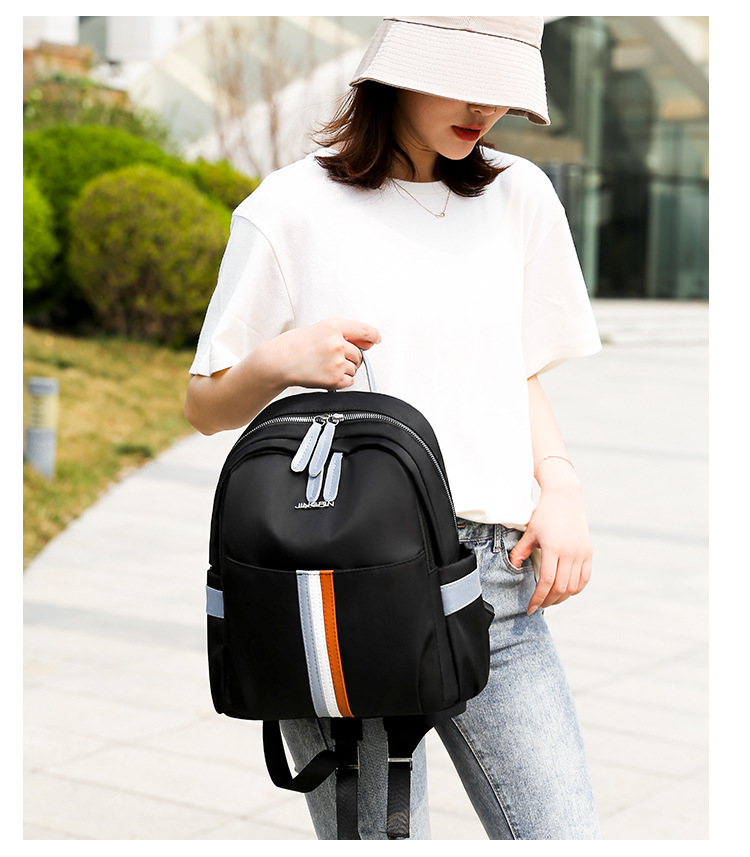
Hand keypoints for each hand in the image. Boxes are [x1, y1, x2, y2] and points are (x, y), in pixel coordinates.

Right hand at [257, 318, 380, 390]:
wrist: (278, 361)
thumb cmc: (295, 345)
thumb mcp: (320, 329)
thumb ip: (345, 334)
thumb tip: (368, 342)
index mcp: (334, 326)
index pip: (365, 331)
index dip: (373, 336)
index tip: (375, 340)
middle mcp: (337, 343)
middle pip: (359, 354)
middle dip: (349, 357)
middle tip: (329, 357)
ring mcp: (336, 362)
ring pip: (354, 368)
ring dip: (343, 370)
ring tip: (323, 365)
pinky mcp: (334, 378)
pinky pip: (349, 382)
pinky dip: (340, 381)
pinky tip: (325, 374)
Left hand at [508, 465, 592, 614]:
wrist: (565, 497)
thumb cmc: (544, 514)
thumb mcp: (529, 532)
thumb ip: (520, 551)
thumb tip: (513, 567)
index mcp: (553, 548)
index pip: (546, 581)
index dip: (538, 598)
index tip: (530, 608)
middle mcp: (570, 552)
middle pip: (560, 588)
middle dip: (548, 601)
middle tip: (538, 605)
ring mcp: (581, 553)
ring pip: (574, 586)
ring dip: (562, 597)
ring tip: (550, 600)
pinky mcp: (588, 552)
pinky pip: (584, 578)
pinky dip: (575, 589)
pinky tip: (565, 591)